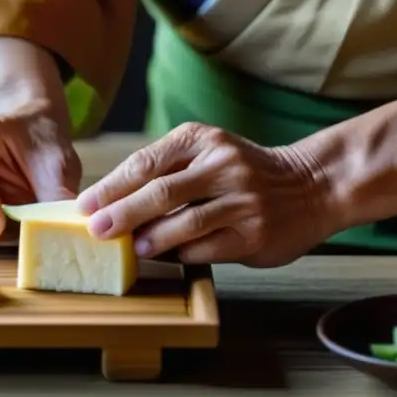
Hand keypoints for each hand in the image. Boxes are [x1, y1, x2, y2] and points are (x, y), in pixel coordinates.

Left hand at [75, 122, 335, 267]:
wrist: (311, 185)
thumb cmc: (243, 172)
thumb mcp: (207, 153)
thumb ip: (167, 171)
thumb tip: (112, 203)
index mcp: (201, 140)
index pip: (145, 163)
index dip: (111, 187)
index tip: (84, 206)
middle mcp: (222, 165)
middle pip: (160, 192)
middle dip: (121, 214)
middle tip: (96, 231)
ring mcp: (241, 200)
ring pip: (184, 223)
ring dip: (152, 239)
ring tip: (132, 248)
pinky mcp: (255, 233)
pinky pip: (208, 249)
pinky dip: (184, 255)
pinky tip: (169, 257)